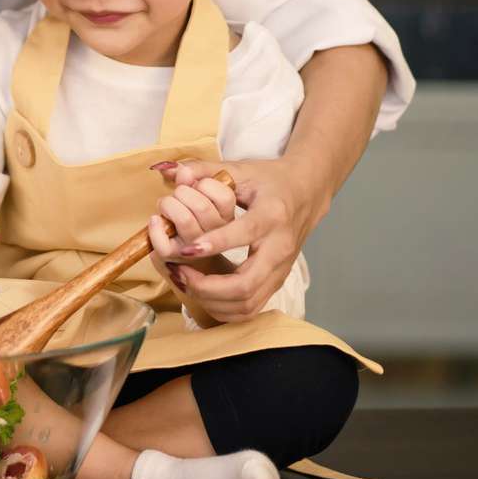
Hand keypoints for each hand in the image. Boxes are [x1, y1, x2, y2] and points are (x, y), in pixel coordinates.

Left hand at [151, 157, 324, 321]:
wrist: (307, 192)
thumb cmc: (270, 181)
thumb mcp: (241, 169)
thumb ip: (204, 170)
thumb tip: (171, 171)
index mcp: (272, 215)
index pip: (245, 234)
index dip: (214, 244)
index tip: (185, 247)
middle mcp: (280, 247)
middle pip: (246, 283)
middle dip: (207, 285)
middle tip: (179, 272)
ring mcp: (281, 269)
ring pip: (247, 303)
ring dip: (211, 300)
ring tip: (185, 281)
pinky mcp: (278, 281)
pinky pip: (251, 308)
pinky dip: (224, 309)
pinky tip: (201, 294)